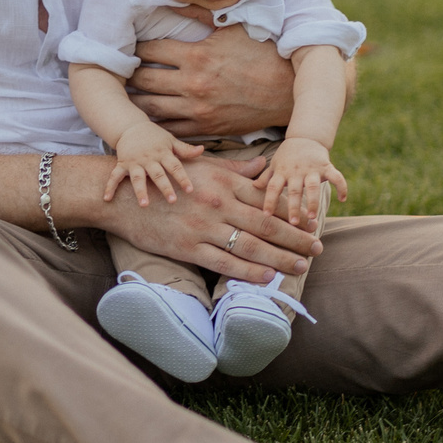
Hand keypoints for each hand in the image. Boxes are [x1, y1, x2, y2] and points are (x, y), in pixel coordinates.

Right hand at [58, 152, 321, 282]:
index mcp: (225, 182)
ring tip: (301, 266)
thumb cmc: (167, 181)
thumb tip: (265, 165)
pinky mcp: (188, 248)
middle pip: (268, 224)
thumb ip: (236, 170)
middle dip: (297, 238)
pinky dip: (248, 271)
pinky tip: (267, 277)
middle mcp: (219, 203)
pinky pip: (224, 262)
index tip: (315, 222)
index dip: (294, 213)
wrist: (123, 196)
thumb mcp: (203, 167)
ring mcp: (204, 227)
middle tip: (319, 249)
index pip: (269, 200)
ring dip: (281, 258)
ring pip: (251, 246)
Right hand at [103, 120, 199, 205]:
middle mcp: (149, 159)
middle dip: (164, 187)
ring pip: (137, 178)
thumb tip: (202, 150)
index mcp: (163, 153)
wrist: (130, 126)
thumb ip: (185, 149)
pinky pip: (114, 176)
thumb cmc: (154, 136)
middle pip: (157, 174)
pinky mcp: (122, 164)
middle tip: (172, 201)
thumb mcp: (170, 140)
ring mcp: (134, 162)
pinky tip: (106, 199)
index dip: (182, 178)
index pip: (175, 166)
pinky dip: (110, 187)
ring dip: (140, 191)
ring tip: (144, 205)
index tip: (190, 190)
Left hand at [126, 24, 296, 139]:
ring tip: (123, 94)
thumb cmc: (263, 55)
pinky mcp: (205, 128)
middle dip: (128, 74)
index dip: (135, 47)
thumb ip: (202, 14)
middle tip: (117, 70)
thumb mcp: (234, 28)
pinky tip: (145, 117)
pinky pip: (169, 128)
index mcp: (197, 56)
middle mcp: (193, 84)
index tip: (128, 45)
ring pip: (151, 108)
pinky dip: (154, 123)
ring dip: (134, 101)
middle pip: (144, 80)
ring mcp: (197, 109)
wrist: (288, 92)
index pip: (151, 50)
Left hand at [259, 136, 345, 228]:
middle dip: (294, 207)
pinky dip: (341, 186)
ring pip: (313, 186)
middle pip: (294, 190)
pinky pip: (336, 176)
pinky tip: (343, 199)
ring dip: (313, 201)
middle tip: (293, 223)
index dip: (269, 200)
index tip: (266, 215)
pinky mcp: (326, 166)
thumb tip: (252, 188)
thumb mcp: (274, 164)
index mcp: (282, 172)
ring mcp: (312, 169)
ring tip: (313, 216)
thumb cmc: (287, 155)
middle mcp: (296, 171)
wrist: (306, 137)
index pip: (273, 187)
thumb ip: (265, 177)